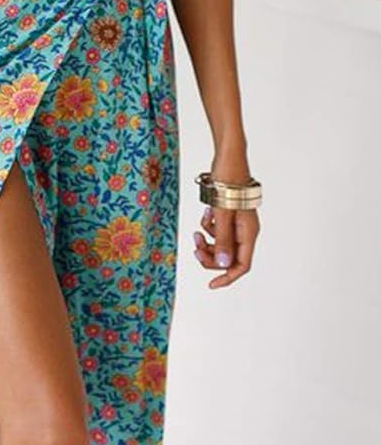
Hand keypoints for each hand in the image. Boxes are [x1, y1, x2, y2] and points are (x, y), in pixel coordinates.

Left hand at [192, 152, 259, 288]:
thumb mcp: (222, 214)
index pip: (242, 265)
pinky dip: (208, 227)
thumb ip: (222, 240)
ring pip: (221, 244)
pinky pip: (217, 230)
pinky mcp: (229, 215)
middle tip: (195, 248)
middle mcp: (245, 231)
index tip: (211, 285)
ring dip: (207, 241)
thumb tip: (221, 264)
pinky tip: (206, 214)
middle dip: (210, 256)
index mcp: (249, 233)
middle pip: (229, 257)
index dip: (227, 277)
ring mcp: (238, 223)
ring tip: (196, 231)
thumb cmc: (229, 183)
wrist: (228, 159)